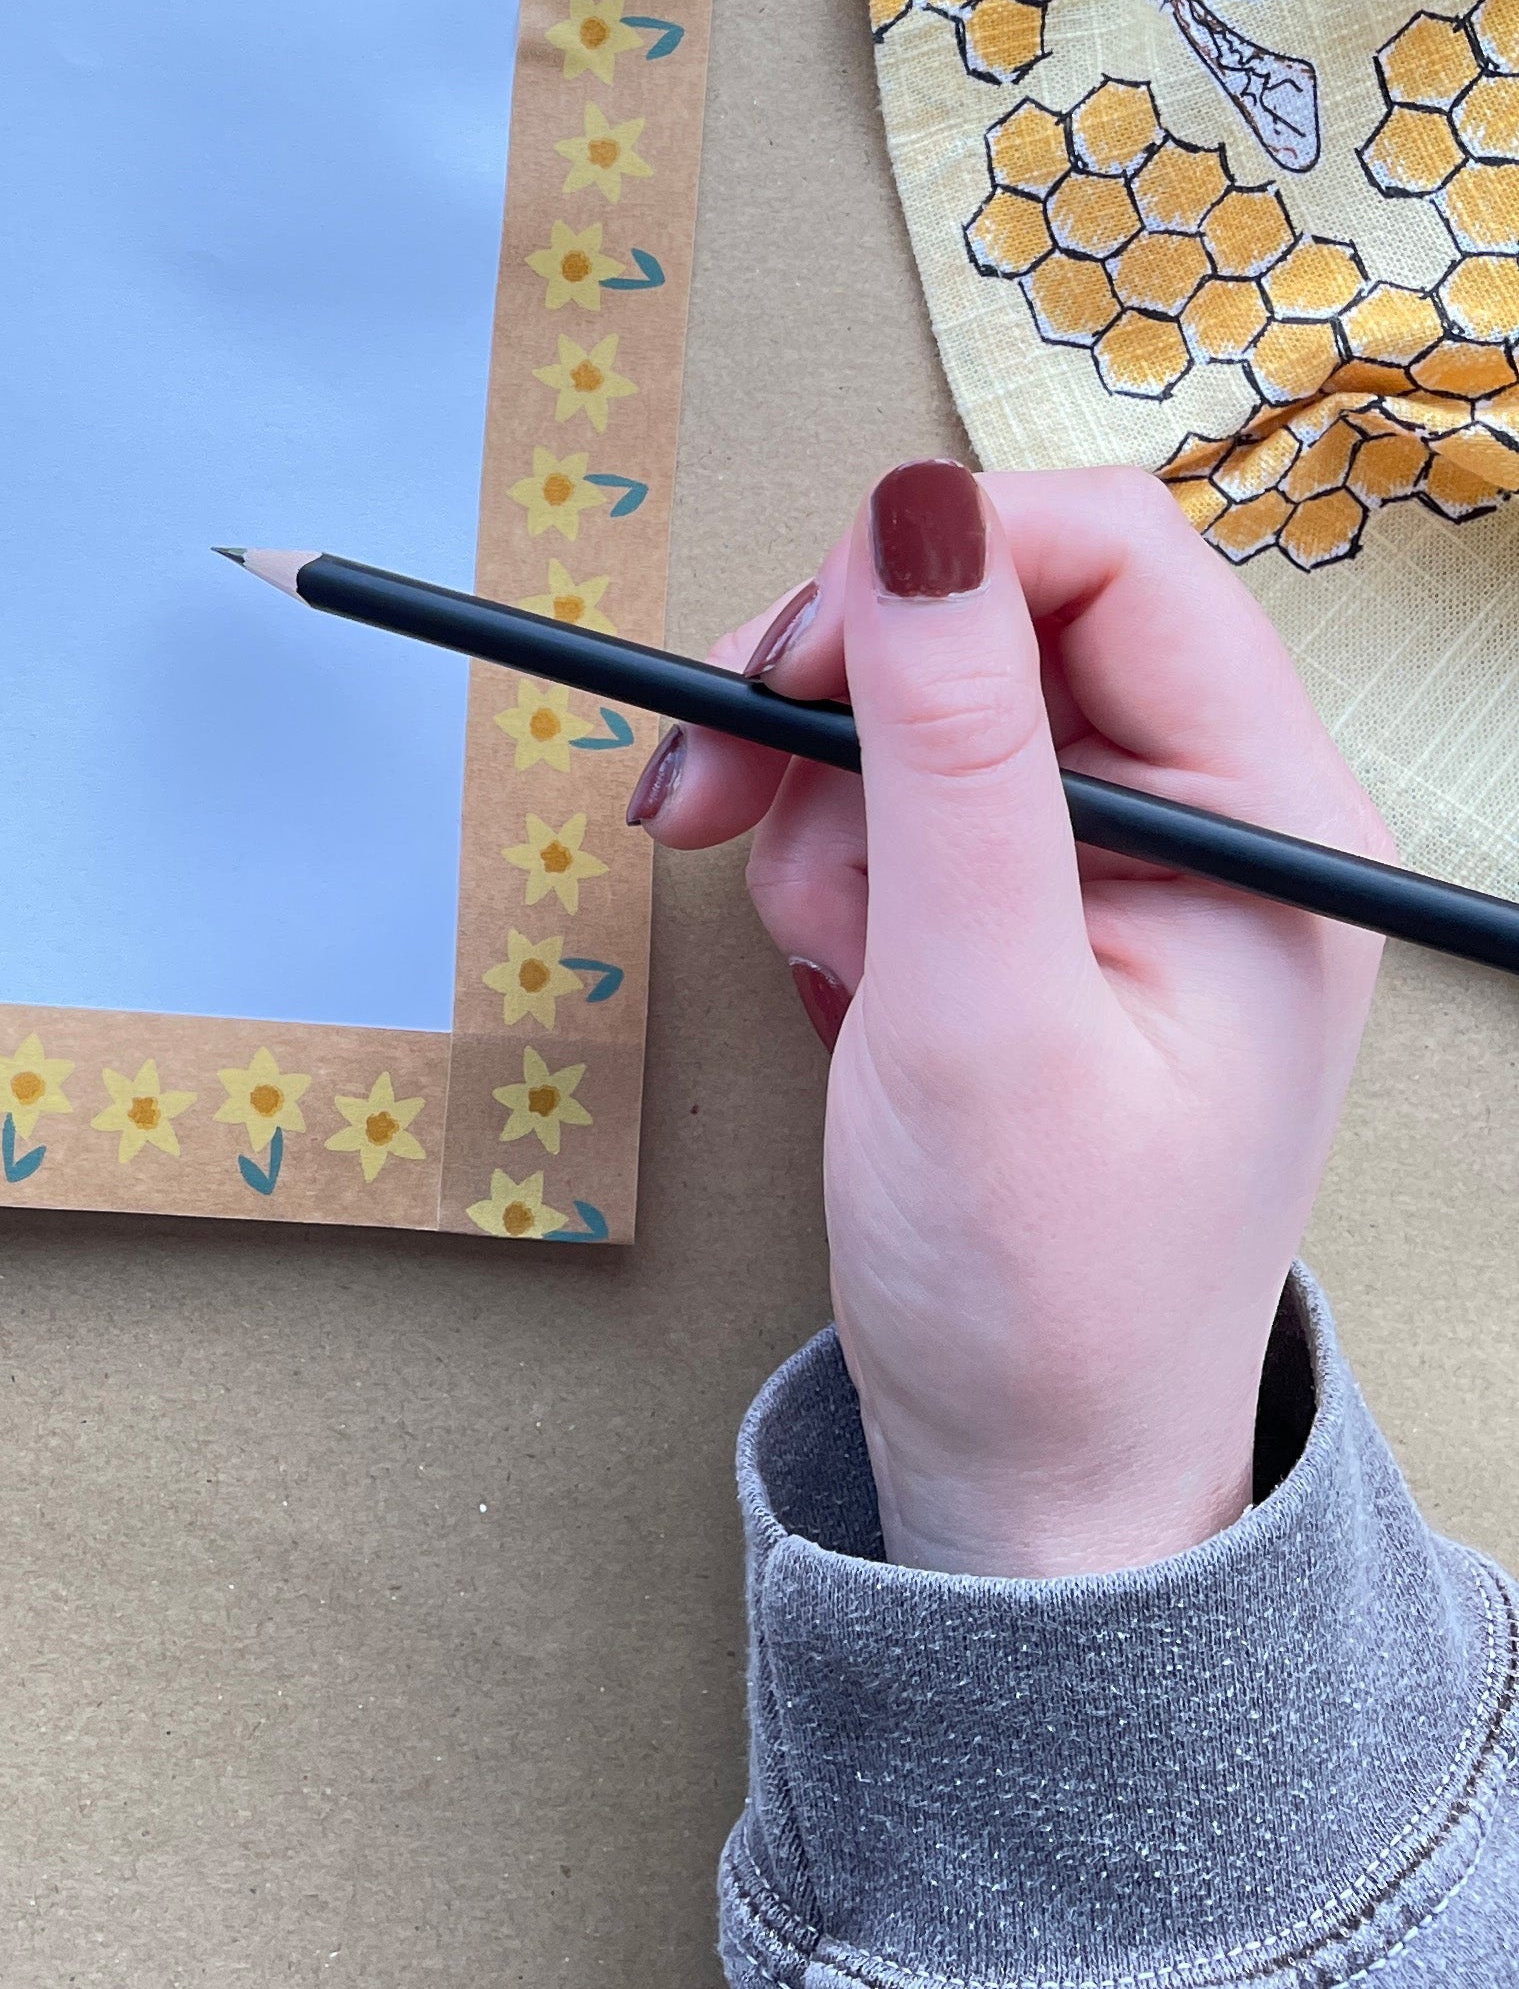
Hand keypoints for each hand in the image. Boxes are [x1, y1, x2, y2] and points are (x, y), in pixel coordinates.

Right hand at [637, 461, 1386, 1577]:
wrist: (1029, 1480)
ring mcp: (1126, 850)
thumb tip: (914, 507)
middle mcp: (1218, 806)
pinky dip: (825, 848)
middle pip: (998, 607)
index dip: (927, 569)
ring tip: (830, 954)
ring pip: (921, 692)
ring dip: (819, 796)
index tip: (786, 669)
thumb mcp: (976, 1006)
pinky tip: (838, 964)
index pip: (1106, 552)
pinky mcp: (1036, 893)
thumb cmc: (1041, 1288)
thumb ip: (948, 746)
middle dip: (838, 693)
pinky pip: (897, 783)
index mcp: (1273, 816)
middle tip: (715, 794)